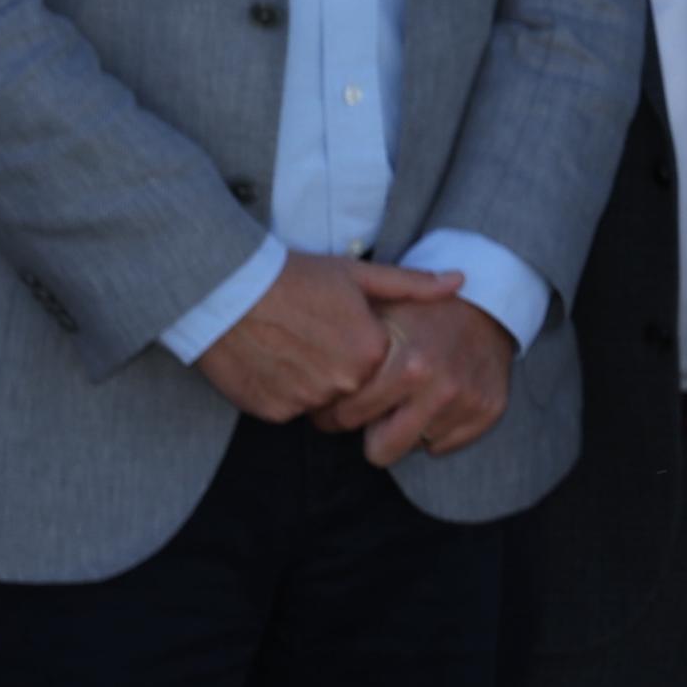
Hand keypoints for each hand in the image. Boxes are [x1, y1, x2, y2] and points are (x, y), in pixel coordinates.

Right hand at [190, 249, 396, 422]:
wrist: (225, 289)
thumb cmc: (294, 276)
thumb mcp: (357, 274)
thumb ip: (412, 285)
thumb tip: (460, 281)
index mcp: (371, 351)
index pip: (384, 365)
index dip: (363, 344)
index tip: (340, 325)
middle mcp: (344, 383)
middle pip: (354, 386)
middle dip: (339, 365)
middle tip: (312, 335)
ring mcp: (307, 401)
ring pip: (322, 400)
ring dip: (311, 381)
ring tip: (289, 345)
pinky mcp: (273, 412)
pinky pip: (289, 408)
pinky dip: (282, 391)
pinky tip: (269, 360)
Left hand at [313, 265, 513, 464]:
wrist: (487, 302)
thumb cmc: (419, 309)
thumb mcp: (378, 305)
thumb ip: (340, 330)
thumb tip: (293, 357)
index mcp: (409, 364)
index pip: (347, 418)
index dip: (332, 411)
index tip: (333, 401)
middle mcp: (441, 387)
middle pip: (379, 449)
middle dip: (367, 428)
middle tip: (366, 405)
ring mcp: (468, 403)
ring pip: (411, 448)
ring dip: (403, 425)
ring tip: (405, 394)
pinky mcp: (488, 412)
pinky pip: (442, 445)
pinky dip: (433, 426)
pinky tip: (432, 397)